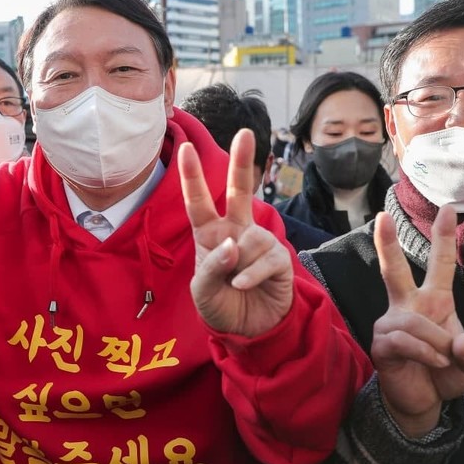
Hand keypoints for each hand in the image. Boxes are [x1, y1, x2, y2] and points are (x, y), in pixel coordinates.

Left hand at [178, 129, 293, 335]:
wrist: (248, 330)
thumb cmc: (220, 305)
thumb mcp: (202, 290)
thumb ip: (211, 267)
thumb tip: (232, 244)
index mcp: (210, 235)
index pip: (198, 203)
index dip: (192, 177)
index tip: (185, 147)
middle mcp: (235, 231)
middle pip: (239, 191)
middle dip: (242, 162)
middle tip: (244, 133)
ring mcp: (258, 242)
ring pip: (248, 240)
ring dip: (237, 266)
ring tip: (235, 285)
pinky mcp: (278, 258)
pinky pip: (264, 259)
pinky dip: (250, 275)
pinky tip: (244, 286)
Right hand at [372, 205, 463, 437]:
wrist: (422, 402)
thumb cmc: (445, 374)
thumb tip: (460, 343)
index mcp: (433, 302)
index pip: (439, 266)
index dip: (445, 238)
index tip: (450, 209)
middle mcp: (407, 306)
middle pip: (395, 271)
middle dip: (388, 244)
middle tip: (382, 216)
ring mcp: (391, 324)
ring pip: (413, 322)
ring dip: (437, 343)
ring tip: (445, 361)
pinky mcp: (381, 344)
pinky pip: (404, 341)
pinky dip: (426, 353)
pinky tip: (435, 364)